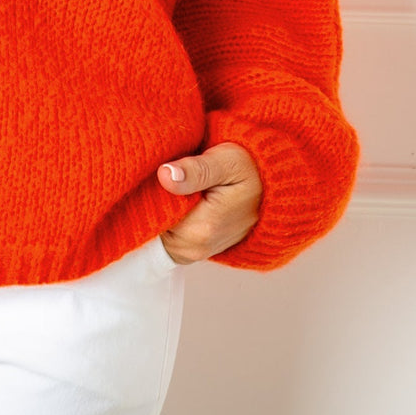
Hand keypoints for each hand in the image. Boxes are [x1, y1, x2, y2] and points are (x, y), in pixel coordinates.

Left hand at [155, 141, 261, 263]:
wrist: (271, 188)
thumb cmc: (248, 168)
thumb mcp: (225, 161)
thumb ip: (195, 170)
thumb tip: (164, 175)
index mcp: (201, 229)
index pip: (150, 214)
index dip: (144, 190)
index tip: (148, 169)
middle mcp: (194, 248)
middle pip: (149, 225)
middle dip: (147, 200)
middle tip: (155, 172)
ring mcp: (193, 252)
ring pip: (154, 231)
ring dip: (153, 209)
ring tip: (168, 183)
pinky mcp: (191, 249)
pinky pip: (163, 235)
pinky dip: (161, 217)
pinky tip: (171, 196)